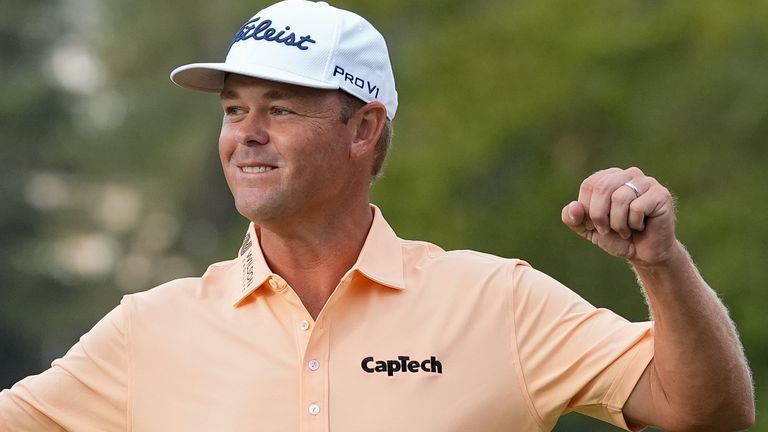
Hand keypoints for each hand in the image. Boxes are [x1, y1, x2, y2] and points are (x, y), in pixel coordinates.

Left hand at [561, 167, 678, 266]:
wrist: (644, 254)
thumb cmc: (616, 237)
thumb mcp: (587, 229)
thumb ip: (572, 218)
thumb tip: (574, 207)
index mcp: (609, 177)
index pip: (589, 185)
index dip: (587, 209)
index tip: (593, 225)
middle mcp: (628, 174)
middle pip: (603, 188)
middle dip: (599, 215)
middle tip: (605, 230)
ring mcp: (647, 182)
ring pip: (621, 198)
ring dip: (618, 223)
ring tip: (625, 230)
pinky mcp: (661, 195)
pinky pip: (638, 207)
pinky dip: (634, 223)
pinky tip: (641, 226)